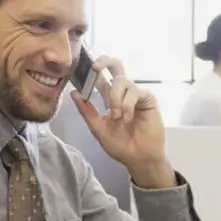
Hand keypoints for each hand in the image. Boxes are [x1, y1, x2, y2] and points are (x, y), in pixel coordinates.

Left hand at [70, 56, 175, 188]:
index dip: (91, 71)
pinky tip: (127, 118)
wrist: (138, 158)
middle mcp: (122, 92)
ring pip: (122, 81)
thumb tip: (73, 92)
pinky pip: (135, 92)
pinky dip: (127, 105)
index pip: (100, 77)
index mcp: (109, 97)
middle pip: (115, 66)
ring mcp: (135, 94)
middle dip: (105, 62)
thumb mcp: (98, 128)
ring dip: (115, 99)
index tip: (81, 70)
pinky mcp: (147, 99)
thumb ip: (86, 110)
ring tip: (117, 117)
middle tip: (94, 68)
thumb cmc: (119, 145)